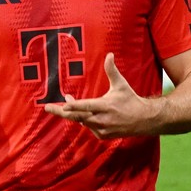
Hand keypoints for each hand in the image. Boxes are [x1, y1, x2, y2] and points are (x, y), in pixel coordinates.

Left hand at [44, 53, 158, 138]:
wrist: (143, 120)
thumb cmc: (131, 100)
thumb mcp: (121, 85)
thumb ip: (112, 70)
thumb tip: (109, 55)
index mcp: (106, 106)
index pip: (87, 106)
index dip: (75, 106)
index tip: (63, 104)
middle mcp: (102, 119)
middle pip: (77, 116)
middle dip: (61, 112)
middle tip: (47, 107)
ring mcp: (102, 129)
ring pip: (82, 121)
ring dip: (73, 113)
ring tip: (66, 104)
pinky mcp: (103, 135)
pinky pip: (88, 127)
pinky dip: (84, 120)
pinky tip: (83, 114)